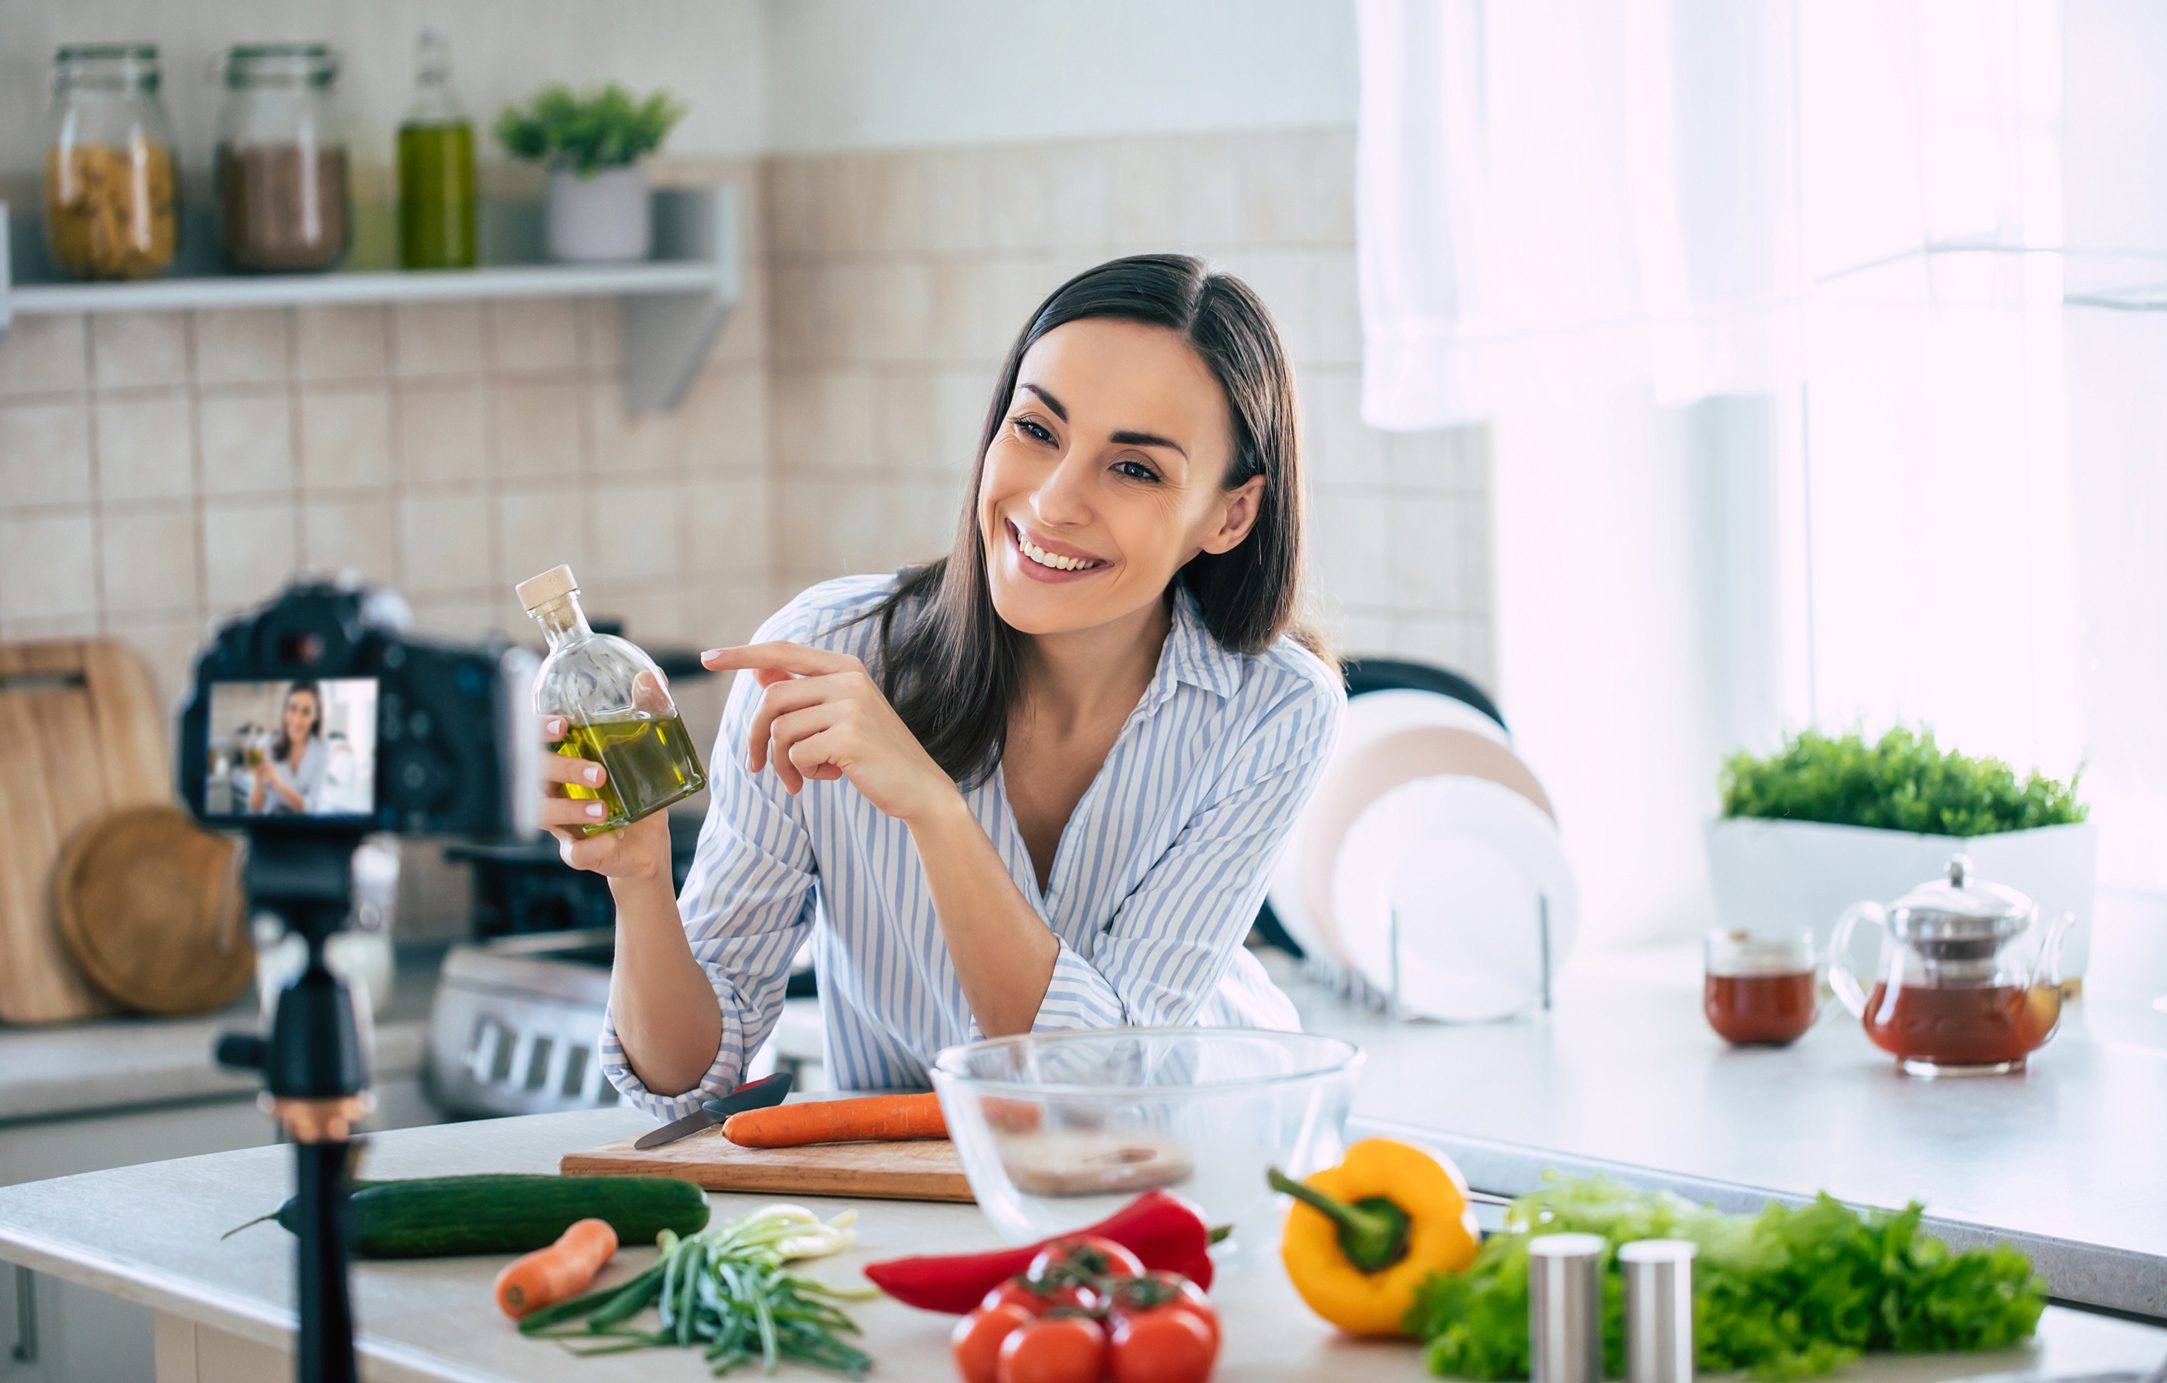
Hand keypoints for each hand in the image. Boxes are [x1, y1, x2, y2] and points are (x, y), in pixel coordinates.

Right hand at [538, 713, 668, 879]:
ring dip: (570, 809)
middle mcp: (553, 790)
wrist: (646, 845)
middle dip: (562, 768)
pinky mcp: (578, 852)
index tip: (562, 724)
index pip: (534, 740)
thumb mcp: (645, 752)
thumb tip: (654, 676)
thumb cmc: (635, 791)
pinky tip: (613, 837)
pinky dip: (592, 846)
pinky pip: (574, 852)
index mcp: (562, 760)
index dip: (538, 731)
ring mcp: (562, 823)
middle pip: (535, 775)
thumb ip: (646, 713)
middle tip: (598, 772)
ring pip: (543, 814)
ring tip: (603, 808)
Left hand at [701, 641, 960, 824]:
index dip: (742, 654)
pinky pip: (796, 753)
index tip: (707, 658)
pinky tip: (826, 778)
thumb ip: (803, 691)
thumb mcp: (840, 715)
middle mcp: (848, 679)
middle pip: (772, 697)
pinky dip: (801, 773)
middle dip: (756, 736)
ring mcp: (850, 705)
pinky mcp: (848, 736)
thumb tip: (759, 672)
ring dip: (781, 762)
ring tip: (799, 778)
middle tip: (757, 766)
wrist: (919, 788)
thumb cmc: (875, 754)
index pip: (782, 651)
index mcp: (845, 667)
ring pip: (780, 729)